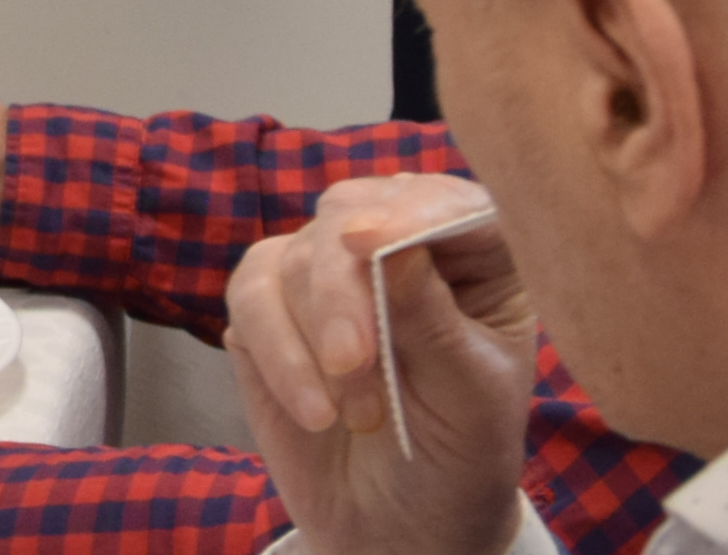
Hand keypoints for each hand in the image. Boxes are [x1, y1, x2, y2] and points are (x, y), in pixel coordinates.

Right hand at [221, 174, 536, 554]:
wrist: (399, 527)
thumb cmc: (459, 457)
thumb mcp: (472, 401)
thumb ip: (434, 323)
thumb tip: (392, 245)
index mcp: (475, 259)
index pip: (450, 205)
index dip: (414, 212)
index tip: (374, 243)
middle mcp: (401, 247)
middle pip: (354, 213)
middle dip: (346, 286)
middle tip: (352, 362)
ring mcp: (330, 272)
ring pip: (299, 254)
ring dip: (319, 337)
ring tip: (354, 415)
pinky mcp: (270, 304)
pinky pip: (252, 292)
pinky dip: (277, 351)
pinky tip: (312, 410)